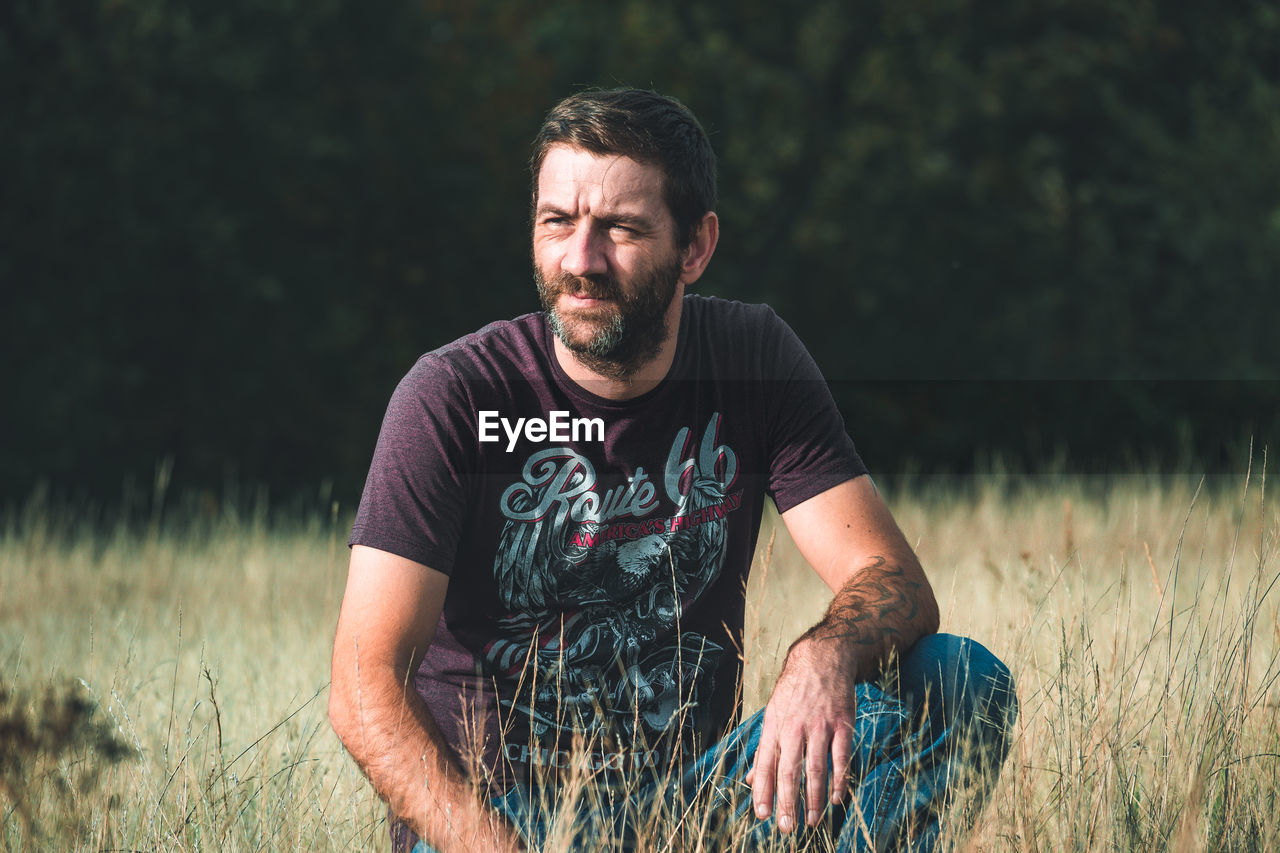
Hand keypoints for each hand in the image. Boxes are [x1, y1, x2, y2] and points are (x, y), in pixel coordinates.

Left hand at [746, 638, 857, 832]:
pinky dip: (839, 780)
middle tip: (786, 827)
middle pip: (789, 771)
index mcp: (774, 726)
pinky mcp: (842, 724)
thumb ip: (764, 750)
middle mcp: (795, 727)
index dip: (763, 792)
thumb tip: (752, 780)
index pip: (766, 765)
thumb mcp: (772, 714)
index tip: (762, 816)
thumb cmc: (793, 691)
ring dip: (814, 798)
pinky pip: (841, 757)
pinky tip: (837, 798)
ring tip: (812, 821)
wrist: (821, 659)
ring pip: (815, 768)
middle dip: (787, 802)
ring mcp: (820, 726)